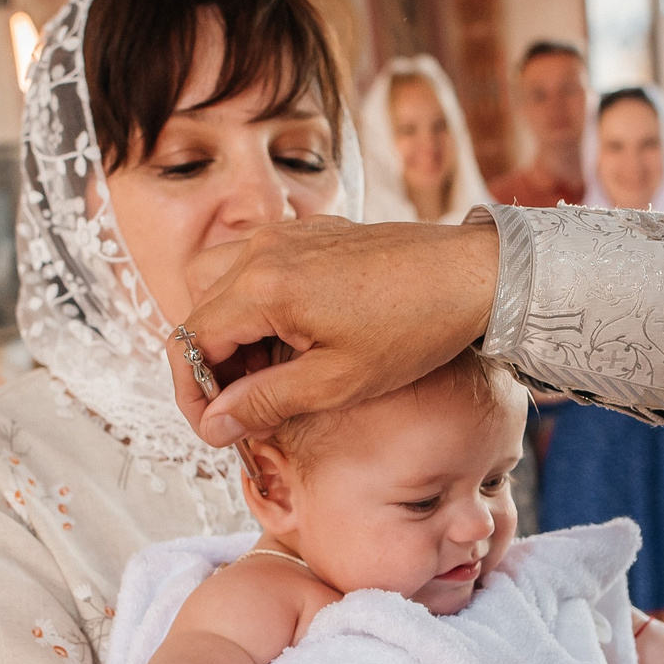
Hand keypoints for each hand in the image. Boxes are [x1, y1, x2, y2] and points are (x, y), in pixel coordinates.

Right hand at [169, 215, 499, 444]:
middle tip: (241, 407)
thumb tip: (214, 425)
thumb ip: (265, 402)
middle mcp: (263, 250)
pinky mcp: (310, 233)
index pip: (190, 341)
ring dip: (226, 330)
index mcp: (263, 286)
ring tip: (263, 373)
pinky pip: (253, 265)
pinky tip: (289, 339)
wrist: (474, 275)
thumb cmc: (415, 329)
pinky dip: (253, 305)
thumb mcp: (336, 383)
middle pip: (196, 309)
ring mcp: (286, 235)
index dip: (193, 394)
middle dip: (207, 364)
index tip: (214, 430)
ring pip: (217, 282)